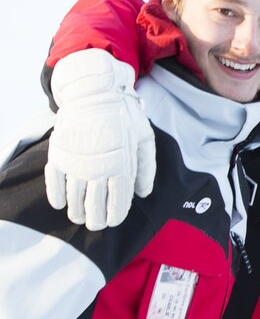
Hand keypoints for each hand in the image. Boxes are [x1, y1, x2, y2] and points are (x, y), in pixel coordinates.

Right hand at [45, 49, 155, 229]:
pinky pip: (55, 180)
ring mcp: (76, 161)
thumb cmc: (124, 115)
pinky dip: (56, 194)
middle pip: (95, 204)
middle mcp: (98, 167)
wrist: (94, 92)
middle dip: (96, 219)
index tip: (114, 222)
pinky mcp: (60, 153)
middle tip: (96, 226)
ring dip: (76, 211)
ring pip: (75, 196)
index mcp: (122, 165)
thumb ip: (146, 168)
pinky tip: (60, 204)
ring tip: (79, 219)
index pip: (119, 200)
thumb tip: (144, 193)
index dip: (116, 214)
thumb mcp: (145, 138)